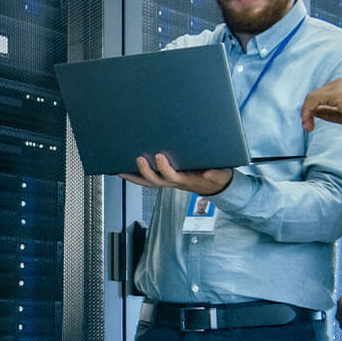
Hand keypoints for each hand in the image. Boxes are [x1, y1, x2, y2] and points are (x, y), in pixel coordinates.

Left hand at [119, 153, 234, 195]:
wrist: (215, 184)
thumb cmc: (216, 177)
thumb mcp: (220, 175)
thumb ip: (215, 174)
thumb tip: (208, 173)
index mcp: (185, 180)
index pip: (172, 176)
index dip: (164, 168)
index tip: (160, 156)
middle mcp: (173, 182)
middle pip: (155, 181)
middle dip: (145, 171)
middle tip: (139, 158)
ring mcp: (167, 181)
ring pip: (148, 182)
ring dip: (135, 177)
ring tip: (121, 169)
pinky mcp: (165, 177)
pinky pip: (147, 179)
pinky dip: (136, 176)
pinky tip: (126, 170)